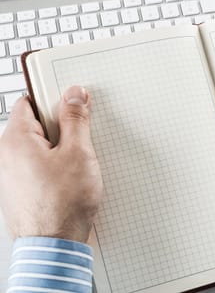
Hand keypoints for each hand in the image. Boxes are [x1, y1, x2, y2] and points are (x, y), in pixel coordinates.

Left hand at [0, 86, 101, 242]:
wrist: (54, 245)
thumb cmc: (61, 205)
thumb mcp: (78, 153)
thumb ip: (76, 120)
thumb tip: (74, 96)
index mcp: (15, 140)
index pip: (30, 102)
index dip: (55, 99)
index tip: (74, 104)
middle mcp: (6, 155)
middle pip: (36, 124)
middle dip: (61, 126)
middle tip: (81, 138)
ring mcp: (12, 173)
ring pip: (40, 146)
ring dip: (60, 147)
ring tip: (78, 162)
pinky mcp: (21, 188)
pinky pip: (39, 164)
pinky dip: (55, 164)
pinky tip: (71, 177)